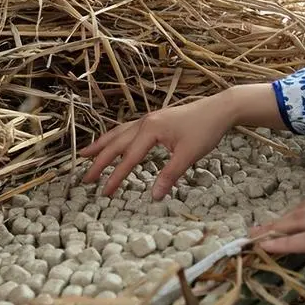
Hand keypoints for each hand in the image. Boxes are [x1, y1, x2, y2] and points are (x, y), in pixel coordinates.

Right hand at [80, 84, 284, 199]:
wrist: (219, 109)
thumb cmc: (206, 130)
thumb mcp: (188, 155)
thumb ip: (170, 175)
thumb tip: (154, 196)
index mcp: (151, 130)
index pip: (128, 158)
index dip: (115, 177)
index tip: (104, 193)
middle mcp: (145, 122)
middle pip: (116, 144)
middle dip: (99, 162)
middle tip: (84, 179)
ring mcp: (149, 119)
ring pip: (119, 133)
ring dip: (102, 145)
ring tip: (86, 155)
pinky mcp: (155, 119)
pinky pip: (128, 129)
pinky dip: (115, 137)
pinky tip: (113, 142)